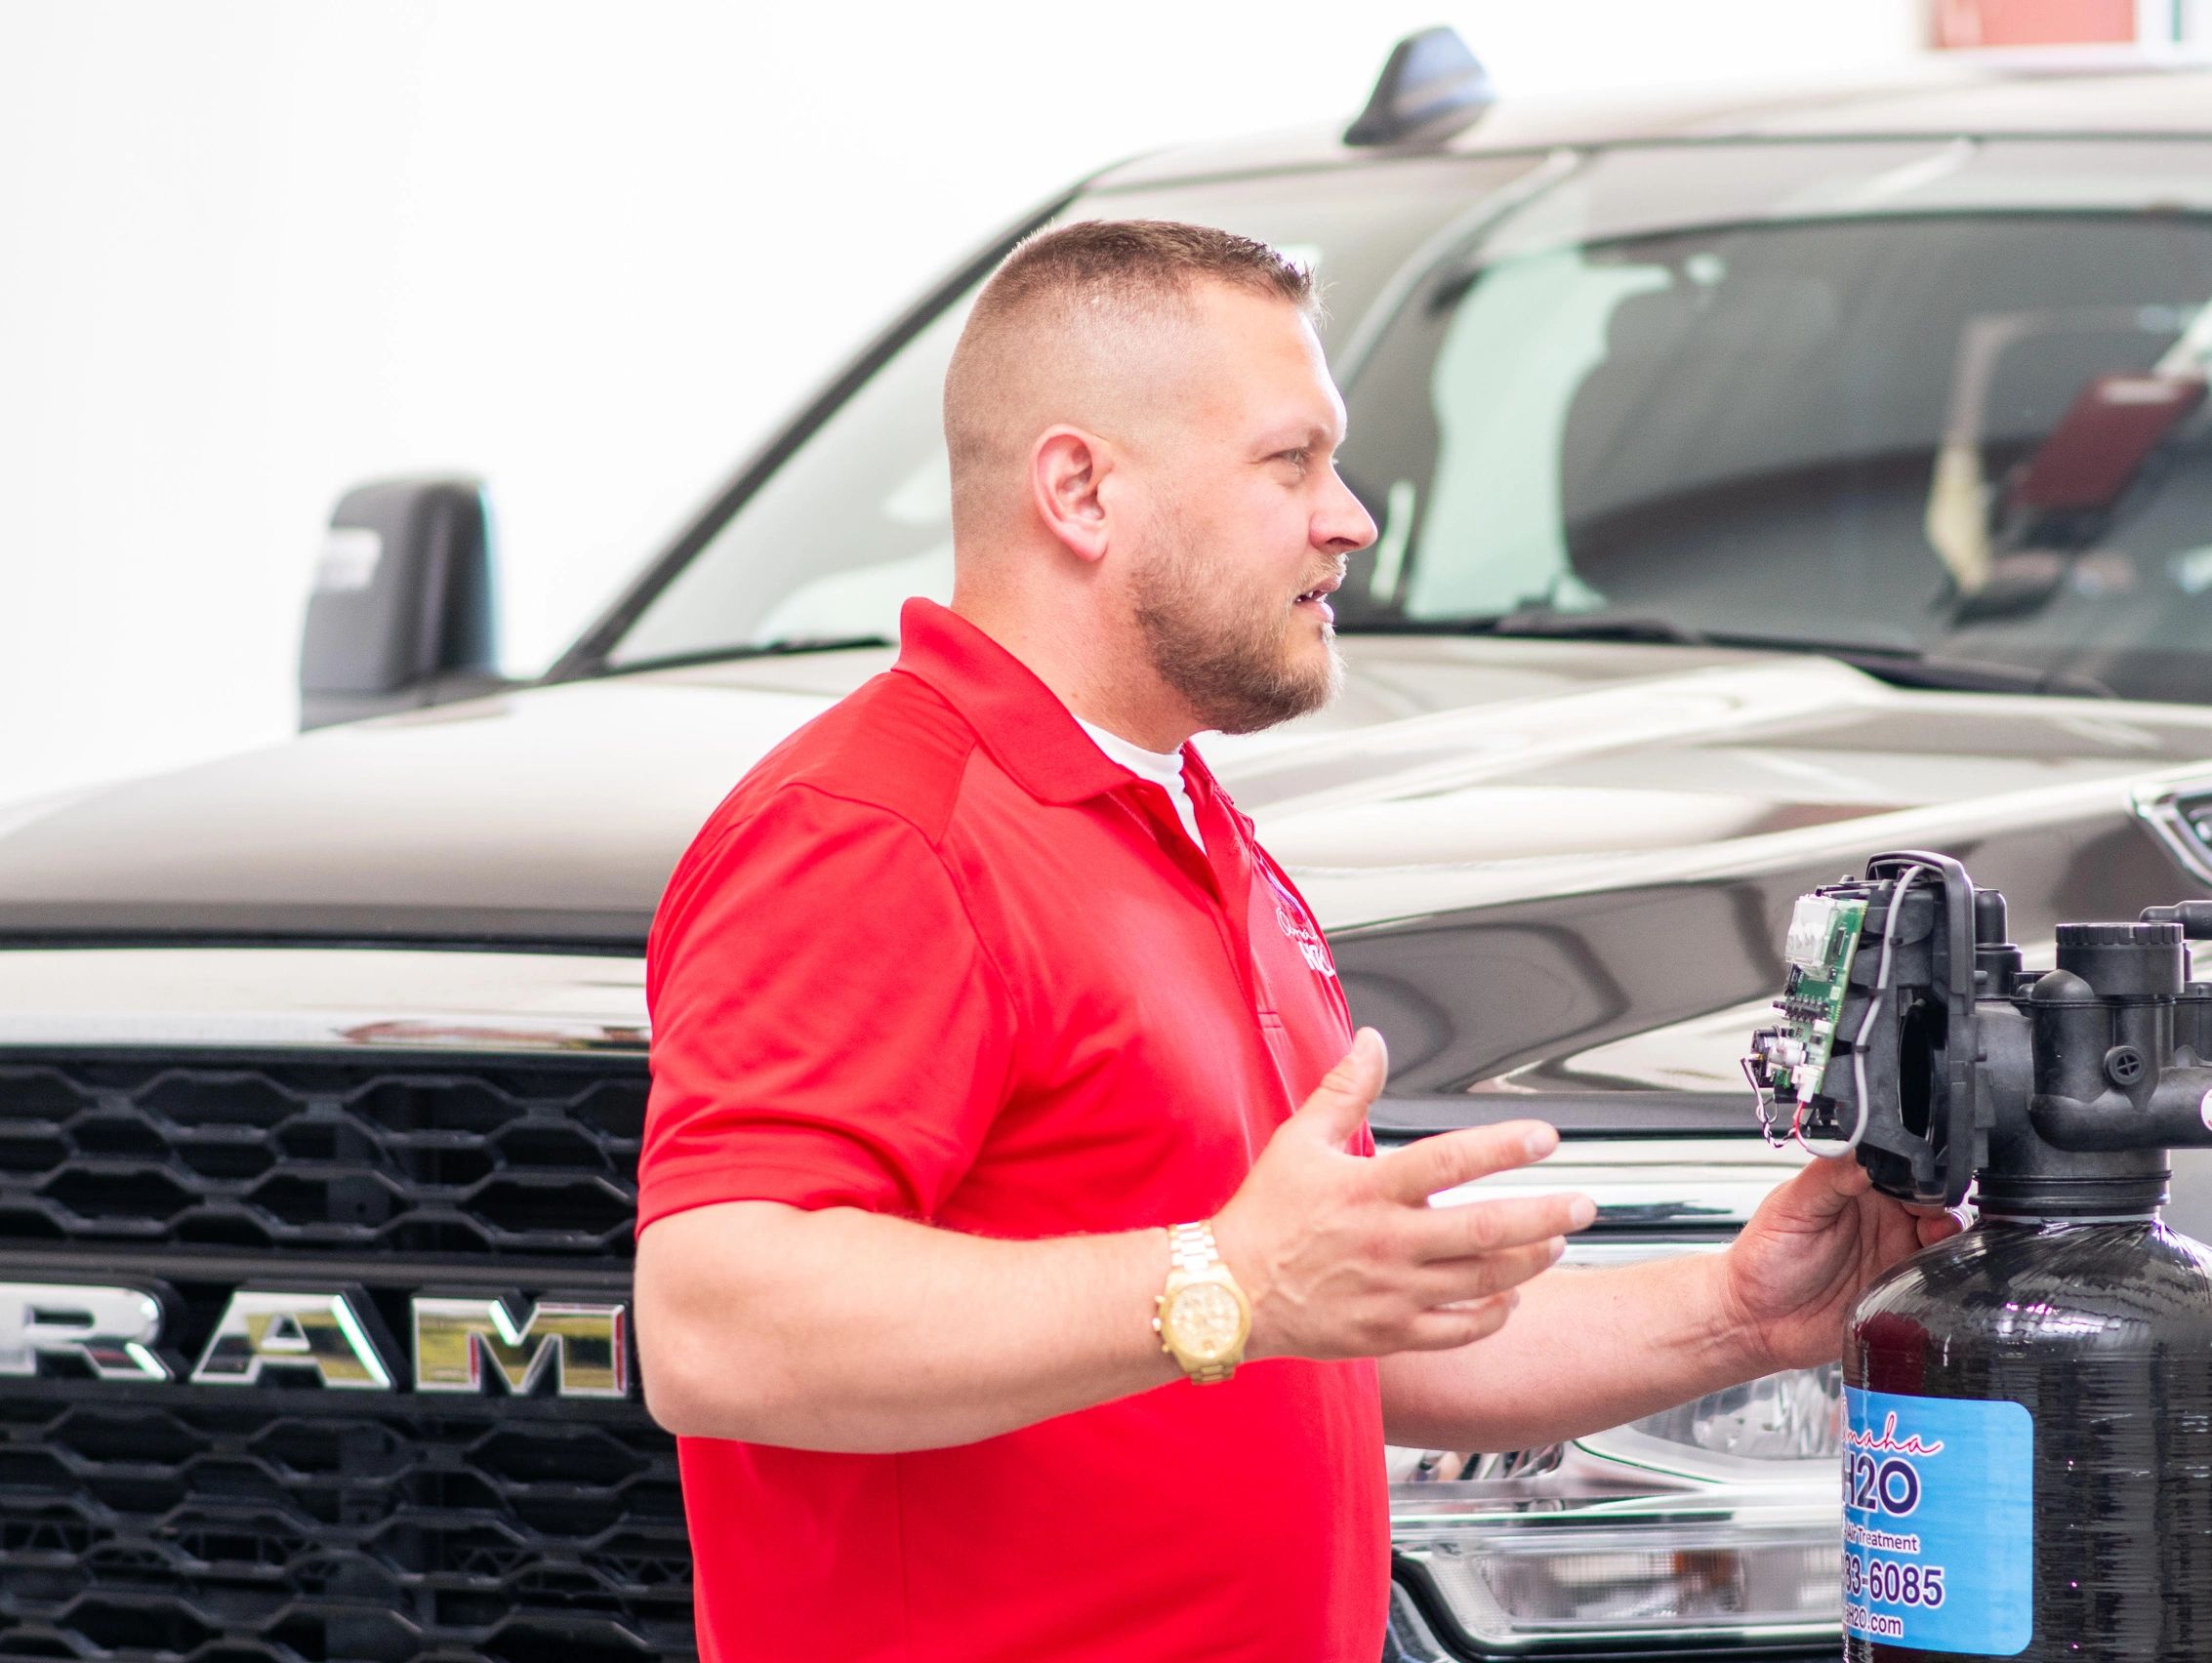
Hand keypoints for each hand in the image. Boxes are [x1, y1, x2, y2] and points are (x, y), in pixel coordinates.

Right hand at [1212, 1028, 1595, 1361]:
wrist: (1227, 1292)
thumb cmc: (1265, 1216)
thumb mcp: (1299, 1141)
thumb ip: (1344, 1090)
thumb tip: (1371, 1042)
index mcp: (1370, 1190)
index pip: (1450, 1162)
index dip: (1503, 1147)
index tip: (1544, 1137)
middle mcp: (1389, 1242)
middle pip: (1485, 1229)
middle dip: (1545, 1215)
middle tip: (1583, 1204)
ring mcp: (1393, 1292)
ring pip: (1481, 1279)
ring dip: (1528, 1261)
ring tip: (1554, 1243)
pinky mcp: (1390, 1332)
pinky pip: (1458, 1329)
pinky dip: (1493, 1314)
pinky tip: (1510, 1296)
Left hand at [1718, 1155, 1964, 1372]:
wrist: (1757, 1320)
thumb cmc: (1764, 1259)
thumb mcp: (1793, 1208)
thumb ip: (1831, 1176)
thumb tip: (1866, 1153)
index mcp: (1856, 1186)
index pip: (1900, 1167)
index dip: (1915, 1171)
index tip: (1917, 1182)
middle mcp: (1882, 1217)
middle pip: (1932, 1199)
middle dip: (1940, 1203)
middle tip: (1927, 1216)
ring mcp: (1894, 1253)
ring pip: (1943, 1236)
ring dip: (1949, 1235)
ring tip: (1932, 1239)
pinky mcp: (1903, 1289)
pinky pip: (1939, 1277)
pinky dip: (1948, 1271)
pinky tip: (1935, 1270)